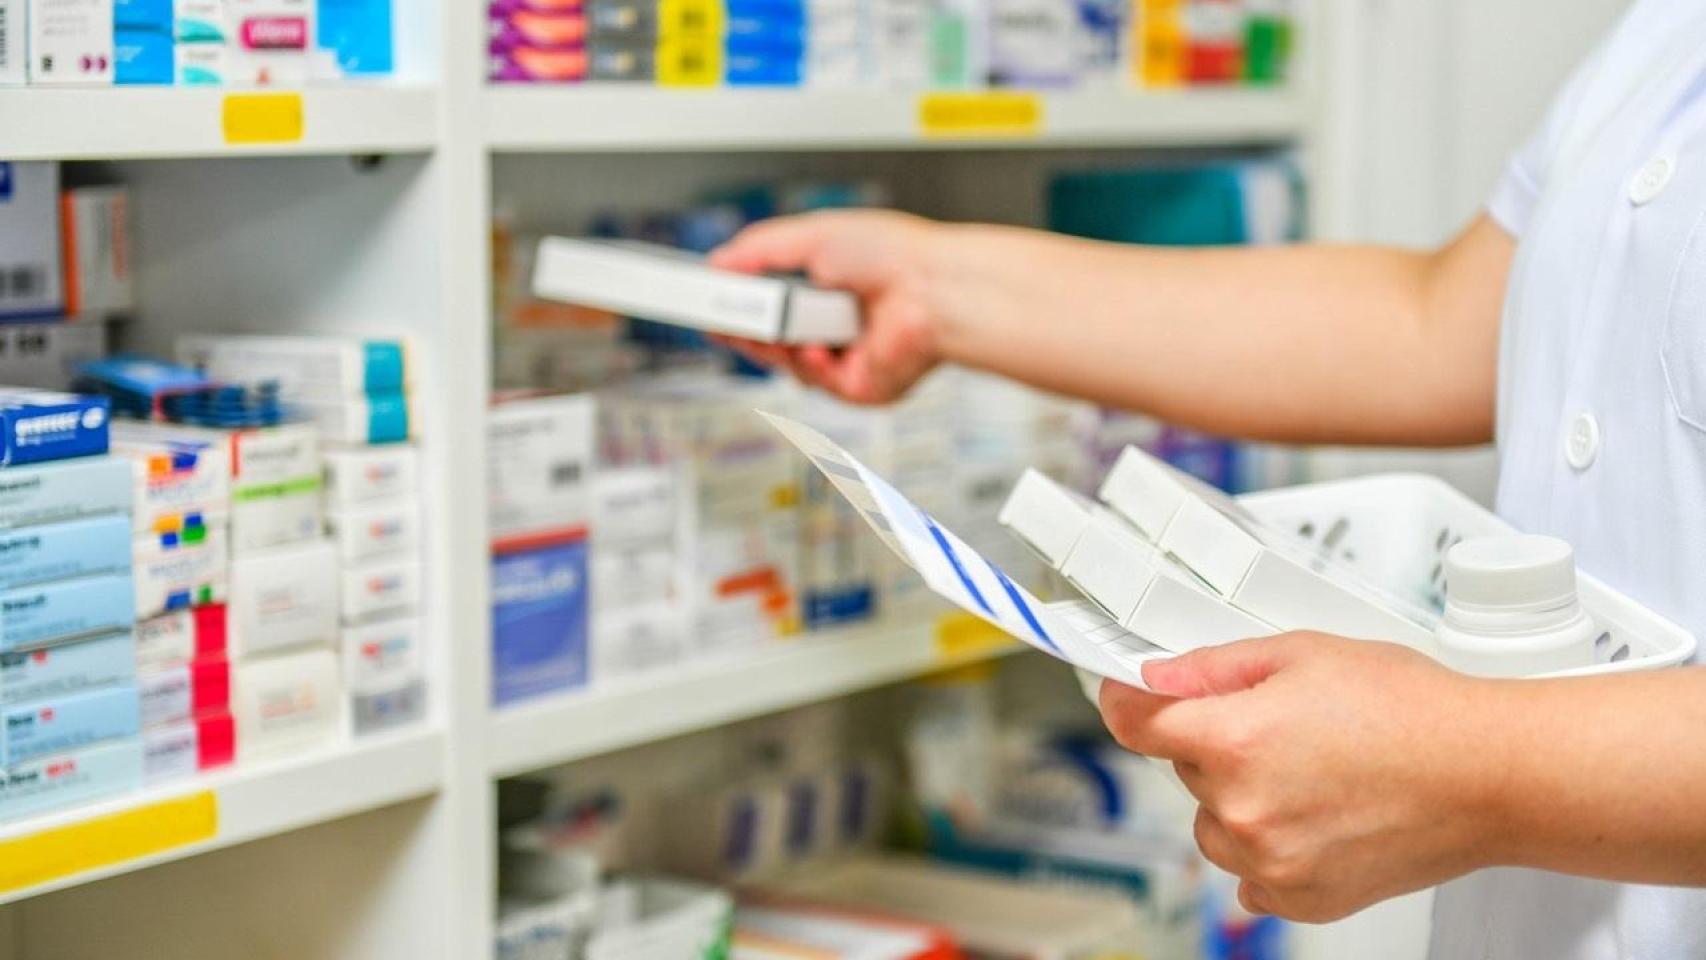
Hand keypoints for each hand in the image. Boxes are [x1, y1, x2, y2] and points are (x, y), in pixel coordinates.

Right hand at [708, 210, 945, 404]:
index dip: (740, 306)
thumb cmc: (894, 254)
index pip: (771, 304)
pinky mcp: (860, 386)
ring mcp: (848, 358)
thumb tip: (718, 262)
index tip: (708, 302)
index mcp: (829, 287)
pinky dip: (810, 364)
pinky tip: (814, 348)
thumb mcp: (811, 236)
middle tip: (713, 322)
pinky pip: (817, 383)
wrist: (934, 288)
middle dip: (743, 332)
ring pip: (789, 365)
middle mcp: (837, 325)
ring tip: (765, 328)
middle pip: (773, 340)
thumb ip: (759, 250)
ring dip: (771, 348)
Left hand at [1099, 633, 1506, 922]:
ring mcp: (1270, 861)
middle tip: (1285, 726)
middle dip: (1217, 743)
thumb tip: (1156, 677)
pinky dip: (1271, 848)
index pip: (1133, 723)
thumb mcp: (1303, 653)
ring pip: (1213, 823)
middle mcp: (1242, 810)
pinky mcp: (1301, 897)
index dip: (1129, 700)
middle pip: (1183, 769)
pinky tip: (1318, 816)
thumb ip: (1214, 667)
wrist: (1488, 775)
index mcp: (1233, 741)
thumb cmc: (1412, 711)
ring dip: (1240, 800)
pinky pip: (1250, 873)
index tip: (1129, 696)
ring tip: (1310, 773)